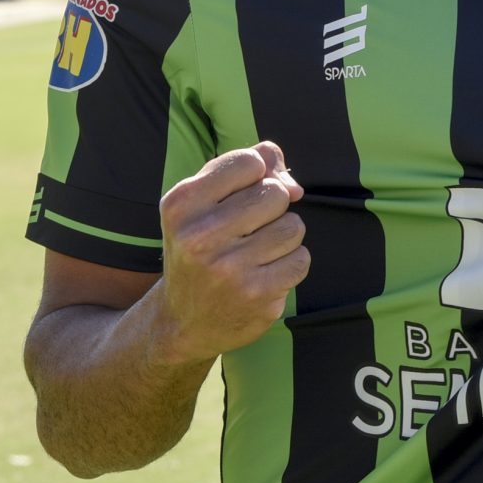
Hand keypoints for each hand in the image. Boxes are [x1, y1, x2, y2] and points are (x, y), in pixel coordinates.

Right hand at [152, 141, 306, 365]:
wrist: (183, 320)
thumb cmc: (200, 247)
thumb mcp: (202, 203)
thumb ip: (245, 169)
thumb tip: (295, 186)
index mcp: (182, 204)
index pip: (250, 162)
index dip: (257, 174)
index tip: (241, 195)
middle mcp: (200, 237)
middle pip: (276, 193)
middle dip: (272, 206)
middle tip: (249, 228)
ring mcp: (230, 270)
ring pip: (294, 226)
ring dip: (284, 236)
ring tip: (256, 252)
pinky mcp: (257, 296)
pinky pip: (301, 260)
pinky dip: (290, 264)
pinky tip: (265, 273)